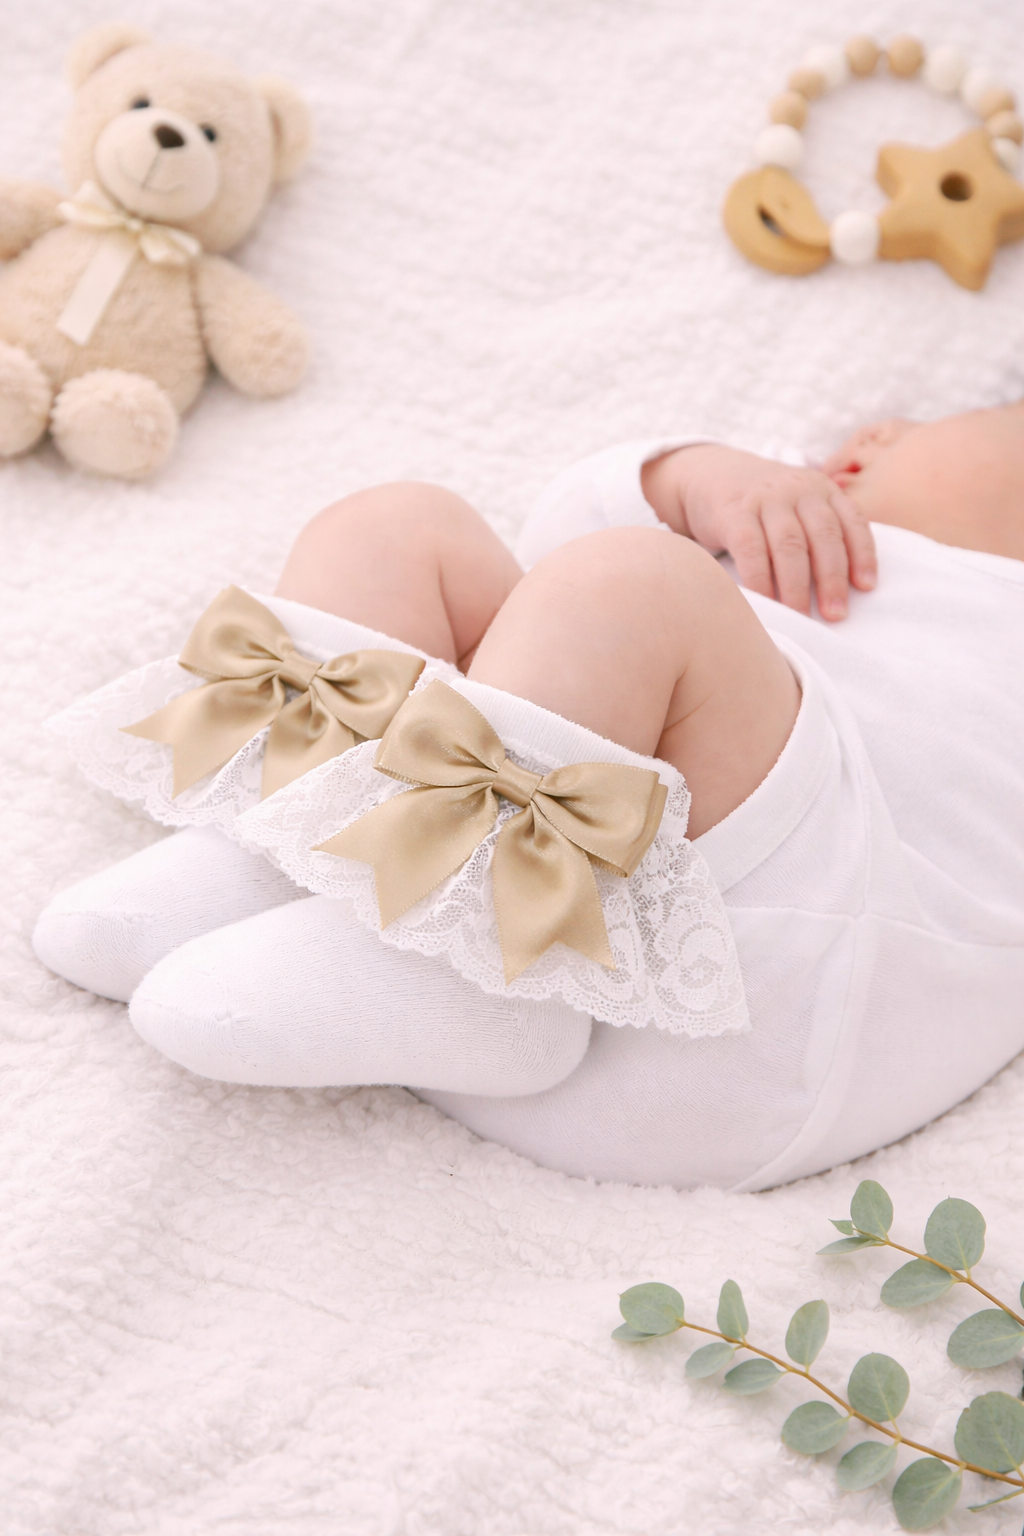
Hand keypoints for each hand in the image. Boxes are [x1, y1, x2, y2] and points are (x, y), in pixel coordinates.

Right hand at [641, 444, 876, 620]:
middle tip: (835, 615)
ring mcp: (765, 499)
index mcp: (822, 490)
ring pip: (790, 545)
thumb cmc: (765, 505)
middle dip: (832, 579)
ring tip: (801, 617)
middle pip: (823, 536)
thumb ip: (821, 531)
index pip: (852, 522)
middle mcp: (798, 490)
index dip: (863, 555)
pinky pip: (751, 549)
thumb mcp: (799, 505)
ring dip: (798, 586)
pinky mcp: (734, 512)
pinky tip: (766, 603)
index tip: (866, 587)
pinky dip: (760, 579)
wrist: (712, 473)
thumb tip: (846, 587)